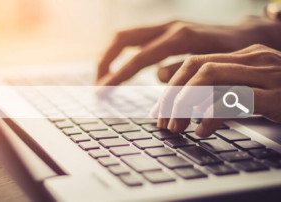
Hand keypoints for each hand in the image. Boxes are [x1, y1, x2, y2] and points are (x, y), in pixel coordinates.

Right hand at [96, 16, 280, 85]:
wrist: (247, 35)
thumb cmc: (234, 54)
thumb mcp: (213, 67)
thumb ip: (184, 71)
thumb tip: (157, 76)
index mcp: (179, 38)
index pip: (139, 58)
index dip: (118, 75)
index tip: (102, 90)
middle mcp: (168, 27)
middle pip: (123, 38)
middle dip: (105, 60)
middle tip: (97, 83)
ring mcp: (166, 26)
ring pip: (127, 36)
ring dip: (110, 56)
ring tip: (103, 77)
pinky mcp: (166, 30)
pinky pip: (137, 40)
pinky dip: (124, 54)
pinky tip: (121, 69)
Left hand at [151, 44, 280, 136]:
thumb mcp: (248, 91)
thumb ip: (218, 89)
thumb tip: (179, 92)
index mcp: (244, 56)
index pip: (194, 62)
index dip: (172, 86)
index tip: (160, 110)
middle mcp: (254, 59)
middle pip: (197, 69)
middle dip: (174, 96)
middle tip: (164, 122)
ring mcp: (268, 75)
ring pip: (211, 78)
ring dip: (187, 104)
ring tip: (177, 127)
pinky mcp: (278, 96)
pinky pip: (235, 99)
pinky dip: (212, 115)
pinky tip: (203, 131)